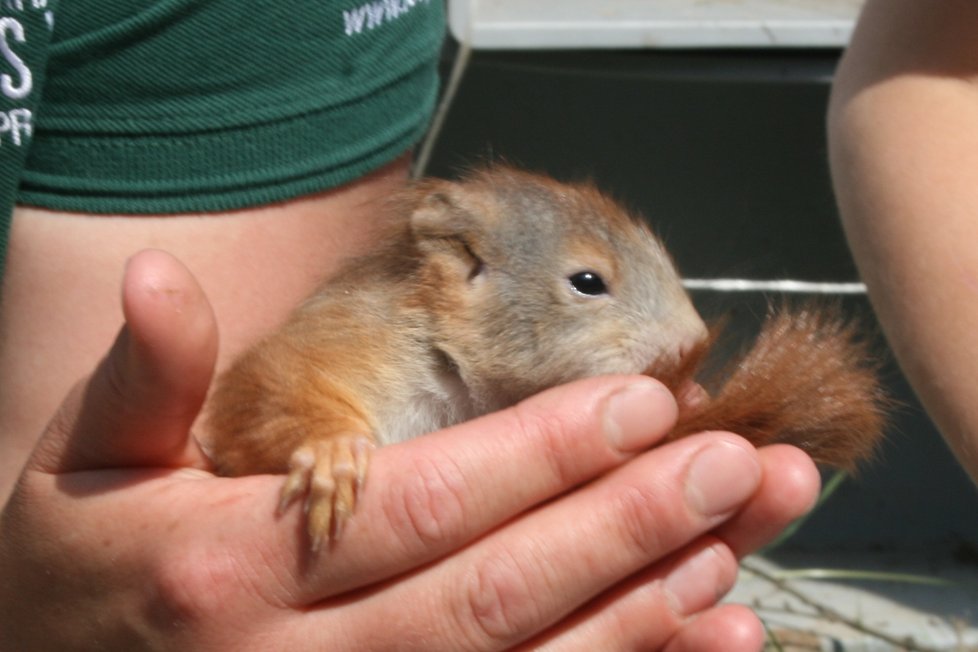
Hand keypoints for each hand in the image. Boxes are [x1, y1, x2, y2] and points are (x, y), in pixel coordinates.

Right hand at [0, 250, 818, 650]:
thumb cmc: (81, 568)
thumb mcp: (85, 463)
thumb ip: (143, 375)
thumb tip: (158, 275)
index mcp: (234, 570)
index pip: (418, 502)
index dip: (538, 454)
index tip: (638, 400)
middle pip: (495, 592)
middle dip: (624, 526)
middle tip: (731, 462)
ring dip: (645, 609)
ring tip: (735, 543)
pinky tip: (704, 635)